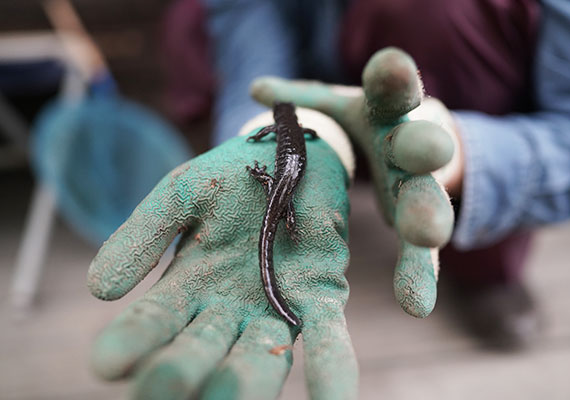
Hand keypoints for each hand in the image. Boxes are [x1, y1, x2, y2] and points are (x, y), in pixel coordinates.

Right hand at [87, 131, 357, 398]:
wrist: (289, 156)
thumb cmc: (230, 177)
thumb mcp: (180, 195)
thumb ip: (144, 235)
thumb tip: (100, 289)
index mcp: (186, 287)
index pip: (152, 321)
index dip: (131, 341)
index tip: (108, 363)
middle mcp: (227, 310)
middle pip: (201, 352)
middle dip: (182, 373)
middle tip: (162, 393)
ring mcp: (275, 308)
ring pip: (259, 358)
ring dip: (247, 384)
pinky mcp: (320, 298)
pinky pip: (326, 341)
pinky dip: (330, 372)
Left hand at [251, 47, 455, 317]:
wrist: (408, 145)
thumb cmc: (366, 123)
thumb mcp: (339, 106)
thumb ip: (303, 100)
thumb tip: (257, 89)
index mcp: (387, 112)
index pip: (392, 91)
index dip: (393, 78)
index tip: (391, 66)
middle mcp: (409, 146)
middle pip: (419, 143)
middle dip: (424, 146)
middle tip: (430, 150)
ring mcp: (419, 187)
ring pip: (427, 201)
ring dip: (427, 217)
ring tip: (425, 236)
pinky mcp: (421, 226)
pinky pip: (422, 255)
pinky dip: (419, 276)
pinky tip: (415, 304)